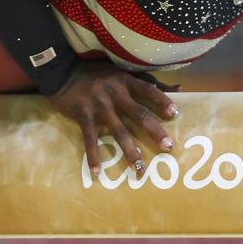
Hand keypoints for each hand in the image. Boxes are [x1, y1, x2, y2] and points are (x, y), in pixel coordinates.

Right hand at [48, 60, 179, 175]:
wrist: (63, 72)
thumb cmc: (98, 73)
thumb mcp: (123, 73)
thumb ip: (151, 82)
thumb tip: (179, 87)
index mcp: (126, 82)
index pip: (148, 90)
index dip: (162, 101)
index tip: (176, 114)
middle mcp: (115, 94)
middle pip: (139, 114)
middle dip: (154, 132)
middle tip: (168, 147)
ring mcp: (100, 107)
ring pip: (119, 132)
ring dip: (130, 151)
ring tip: (140, 168)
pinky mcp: (84, 117)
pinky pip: (90, 140)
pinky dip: (93, 156)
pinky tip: (98, 171)